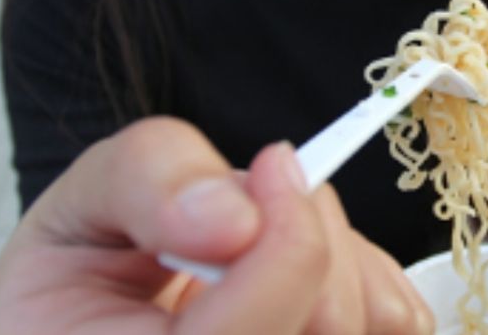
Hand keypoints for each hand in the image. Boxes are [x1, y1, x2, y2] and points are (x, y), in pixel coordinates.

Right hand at [0, 116, 432, 334]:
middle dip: (308, 234)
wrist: (114, 311)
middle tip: (262, 194)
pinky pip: (396, 322)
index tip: (271, 168)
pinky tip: (313, 267)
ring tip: (277, 235)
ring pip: (371, 323)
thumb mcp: (91, 198)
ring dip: (338, 251)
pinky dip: (369, 274)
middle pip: (327, 327)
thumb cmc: (96, 270)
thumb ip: (147, 181)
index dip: (283, 249)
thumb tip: (232, 217)